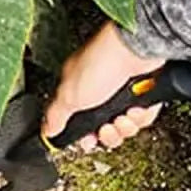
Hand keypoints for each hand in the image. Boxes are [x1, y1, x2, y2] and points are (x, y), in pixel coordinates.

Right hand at [42, 23, 165, 150]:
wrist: (136, 49)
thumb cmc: (102, 61)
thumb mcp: (68, 95)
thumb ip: (55, 116)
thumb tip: (46, 131)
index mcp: (79, 91)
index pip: (79, 124)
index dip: (85, 137)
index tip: (88, 140)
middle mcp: (101, 93)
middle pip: (104, 130)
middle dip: (107, 135)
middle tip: (106, 128)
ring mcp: (123, 94)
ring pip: (125, 127)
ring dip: (124, 127)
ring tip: (123, 116)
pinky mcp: (144, 94)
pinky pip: (143, 117)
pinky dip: (140, 116)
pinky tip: (136, 107)